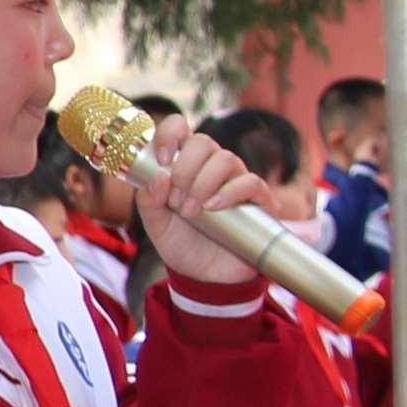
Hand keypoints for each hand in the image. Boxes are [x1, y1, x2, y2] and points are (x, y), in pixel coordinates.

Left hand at [138, 119, 279, 286]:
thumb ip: (148, 201)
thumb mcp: (156, 224)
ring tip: (191, 211)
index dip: (170, 133)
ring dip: (202, 183)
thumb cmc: (182, 244)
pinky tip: (213, 208)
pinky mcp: (258, 200)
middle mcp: (212, 168)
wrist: (205, 277)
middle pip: (203, 142)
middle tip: (175, 200)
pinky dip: (229, 192)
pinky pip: (250, 182)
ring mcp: (236, 181)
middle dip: (184, 168)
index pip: (181, 128)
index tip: (162, 158)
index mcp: (184, 165)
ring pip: (226, 159)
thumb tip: (158, 178)